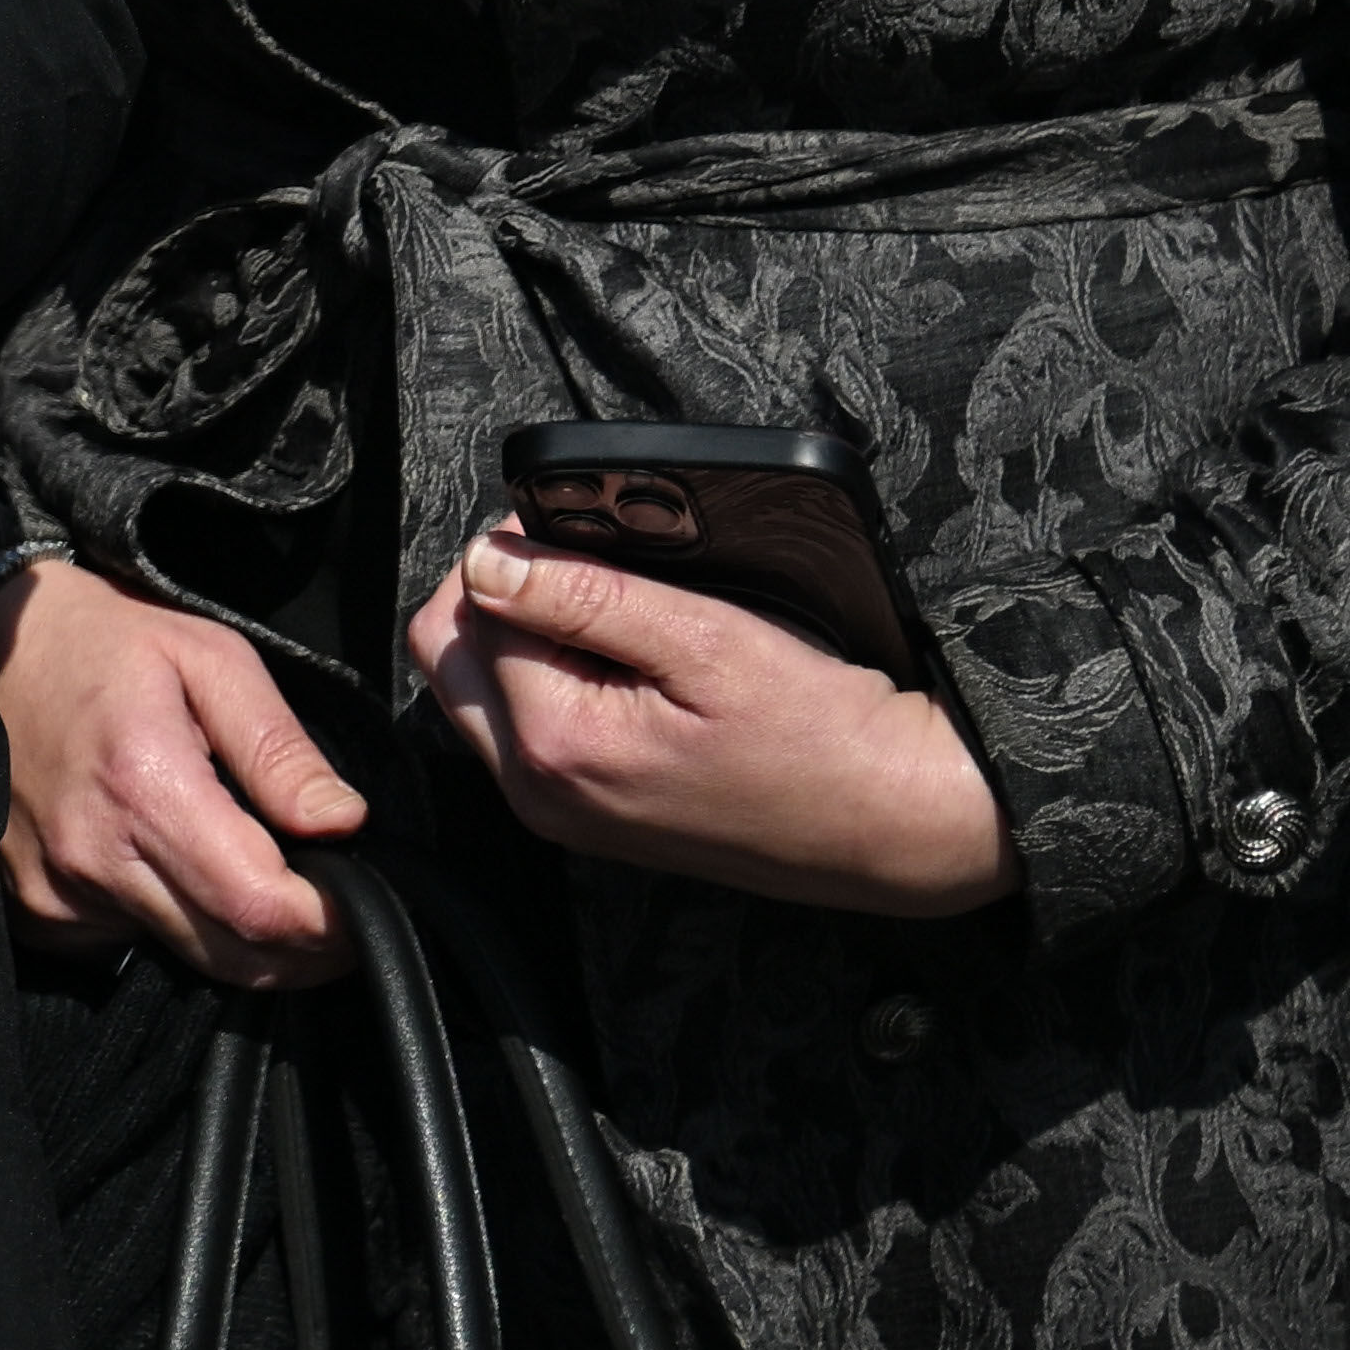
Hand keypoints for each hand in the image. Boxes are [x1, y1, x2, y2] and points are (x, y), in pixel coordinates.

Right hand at [0, 566, 367, 984]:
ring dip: (239, 936)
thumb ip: (277, 747)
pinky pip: (133, 947)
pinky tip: (172, 868)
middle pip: (234, 956)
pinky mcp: (37, 913)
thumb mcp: (206, 658)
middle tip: (334, 907)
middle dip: (303, 947)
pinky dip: (176, 923)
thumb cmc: (98, 642)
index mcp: (142, 788)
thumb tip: (344, 823)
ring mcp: (56, 893)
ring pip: (190, 959)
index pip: (260, 907)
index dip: (331, 925)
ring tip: (250, 872)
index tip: (364, 906)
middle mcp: (92, 857)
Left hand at [403, 525, 1010, 917]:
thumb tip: (485, 560)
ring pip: (480, 694)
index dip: (511, 553)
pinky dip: (547, 685)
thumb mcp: (707, 640)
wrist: (896, 821)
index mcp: (556, 744)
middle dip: (495, 596)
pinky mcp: (587, 820)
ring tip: (609, 617)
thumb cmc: (822, 733)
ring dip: (519, 640)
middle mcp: (537, 791)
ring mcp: (559, 813)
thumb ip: (582, 597)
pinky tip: (617, 667)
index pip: (470, 613)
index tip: (569, 527)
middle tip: (578, 564)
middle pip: (453, 658)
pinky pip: (523, 735)